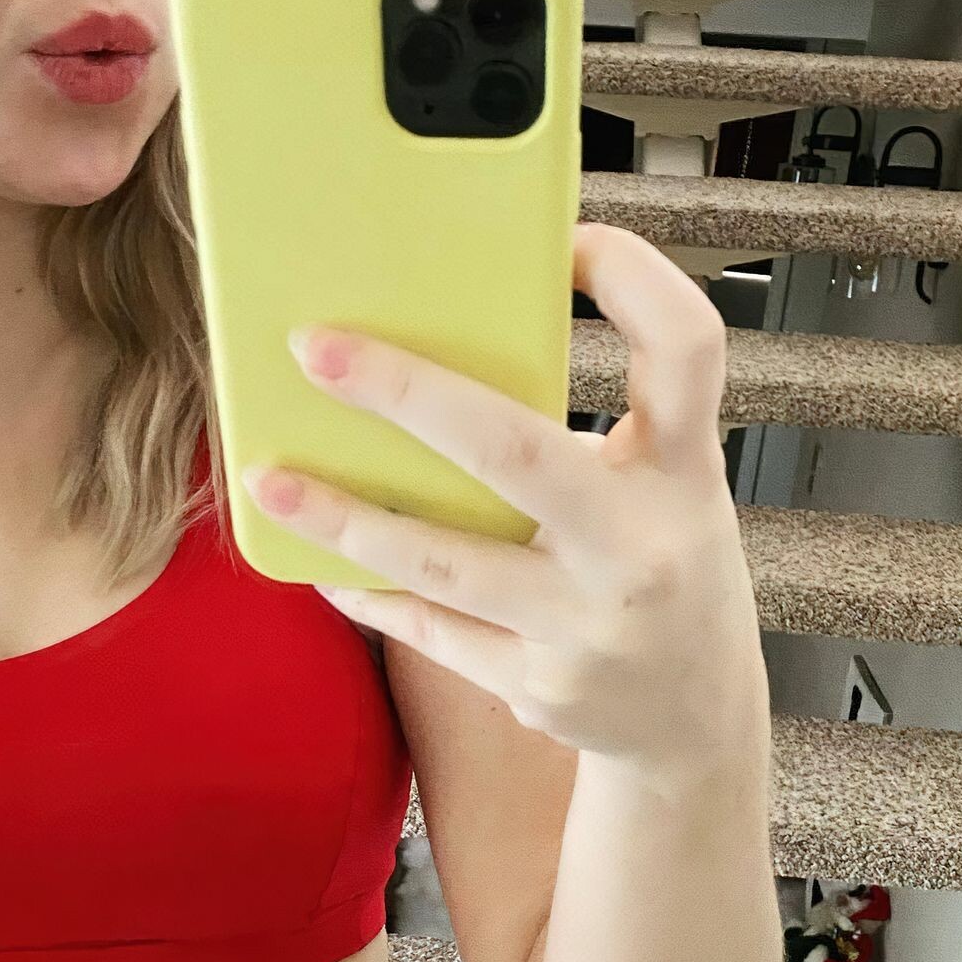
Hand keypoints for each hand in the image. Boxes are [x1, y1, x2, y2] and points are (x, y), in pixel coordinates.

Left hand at [237, 222, 768, 768]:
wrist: (696, 722)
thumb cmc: (662, 568)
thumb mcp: (661, 490)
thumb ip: (585, 431)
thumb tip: (445, 348)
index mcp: (684, 473)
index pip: (686, 348)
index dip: (634, 277)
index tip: (569, 239)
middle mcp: (642, 548)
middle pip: (512, 450)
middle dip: (403, 394)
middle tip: (315, 349)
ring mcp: (587, 627)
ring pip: (441, 562)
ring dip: (342, 517)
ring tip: (265, 478)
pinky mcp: (537, 687)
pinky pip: (428, 629)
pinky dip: (366, 588)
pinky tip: (315, 559)